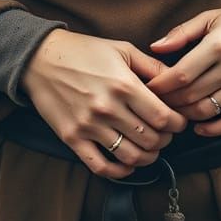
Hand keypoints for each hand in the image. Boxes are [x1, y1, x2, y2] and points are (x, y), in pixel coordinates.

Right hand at [20, 29, 187, 179]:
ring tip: (150, 148)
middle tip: (165, 134)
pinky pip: (101, 167)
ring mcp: (89, 126)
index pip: (162, 117)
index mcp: (123, 84)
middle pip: (150, 139)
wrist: (42, 59)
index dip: (177, 124)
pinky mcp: (73, 139)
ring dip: (148, 157)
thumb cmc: (85, 50)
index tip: (178, 121)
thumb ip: (151, 65)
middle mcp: (108, 108)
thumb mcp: (122, 48)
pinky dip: (120, 172)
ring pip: (130, 157)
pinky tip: (128, 164)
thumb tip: (176, 79)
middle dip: (165, 140)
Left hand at [144, 5, 220, 136]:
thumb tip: (155, 48)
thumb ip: (182, 32)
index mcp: (218, 45)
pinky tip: (198, 127)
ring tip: (173, 111)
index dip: (160, 86)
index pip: (181, 75)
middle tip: (155, 102)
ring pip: (206, 110)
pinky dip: (212, 129)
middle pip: (190, 95)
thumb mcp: (211, 17)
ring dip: (185, 115)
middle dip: (168, 101)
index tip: (148, 88)